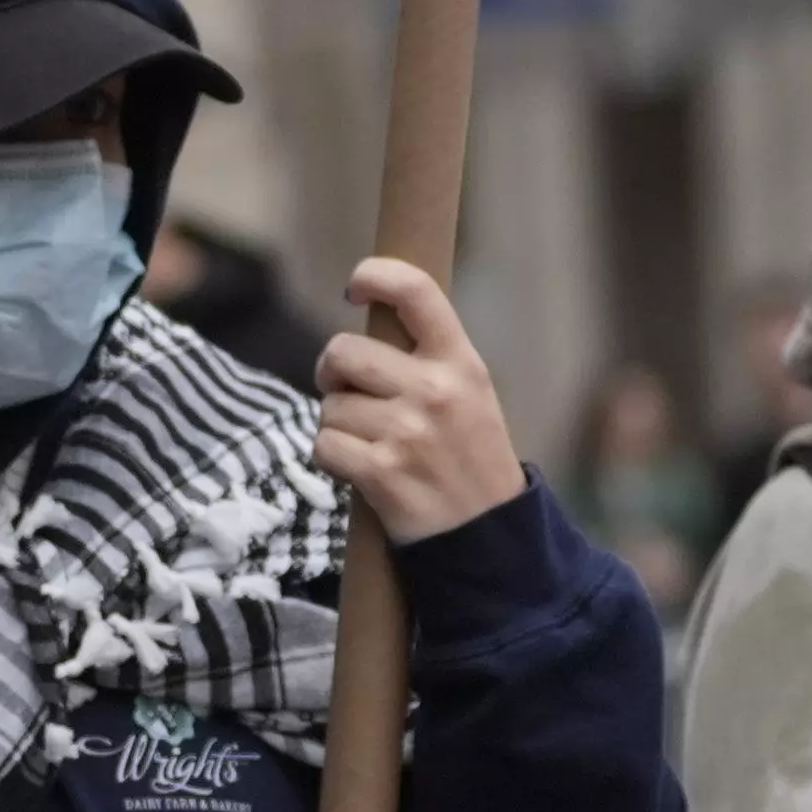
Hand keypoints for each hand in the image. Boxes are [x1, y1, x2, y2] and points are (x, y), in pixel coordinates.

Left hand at [313, 259, 528, 544]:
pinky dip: (330, 459)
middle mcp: (435, 390)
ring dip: (336, 426)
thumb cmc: (470, 458)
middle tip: (347, 393)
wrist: (489, 536)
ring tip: (370, 445)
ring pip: (329, 407)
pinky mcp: (381, 473)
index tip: (355, 288)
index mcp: (460, 361)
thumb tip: (366, 324)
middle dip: (332, 373)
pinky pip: (323, 446)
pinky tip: (359, 471)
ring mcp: (407, 432)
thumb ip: (427, 357)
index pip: (416, 291)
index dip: (375, 275)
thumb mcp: (470, 393)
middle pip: (343, 352)